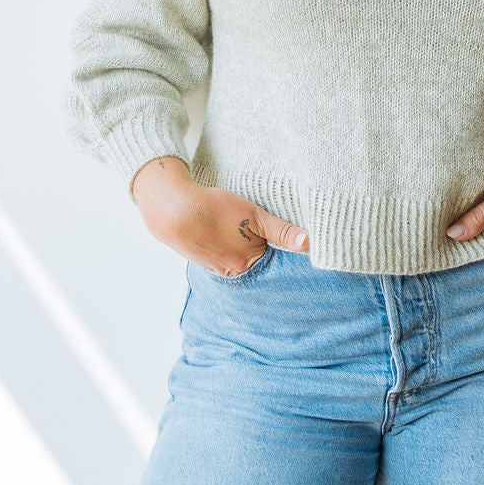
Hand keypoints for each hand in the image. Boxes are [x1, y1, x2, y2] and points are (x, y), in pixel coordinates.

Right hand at [131, 156, 309, 275]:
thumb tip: (309, 243)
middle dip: (274, 262)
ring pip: (247, 268)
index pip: (280, 269)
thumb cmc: (216, 210)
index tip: (303, 254)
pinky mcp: (210, 264)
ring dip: (255, 258)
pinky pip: (231, 264)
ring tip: (258, 245)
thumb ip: (282, 231)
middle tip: (281, 247)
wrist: (174, 211)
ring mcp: (221, 271)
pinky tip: (236, 243)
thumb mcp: (255, 216)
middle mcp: (237, 274)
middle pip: (264, 271)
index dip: (291, 259)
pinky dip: (238, 256)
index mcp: (250, 265)